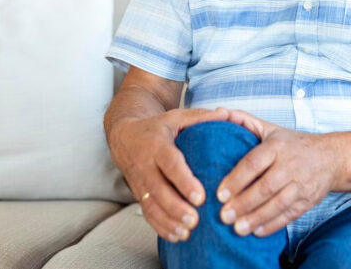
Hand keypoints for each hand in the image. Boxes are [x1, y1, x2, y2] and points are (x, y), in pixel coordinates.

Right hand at [108, 107, 229, 242]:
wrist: (124, 137)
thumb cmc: (157, 127)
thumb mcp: (176, 117)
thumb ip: (200, 117)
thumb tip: (226, 114)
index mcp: (157, 145)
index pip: (170, 164)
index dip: (183, 181)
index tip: (200, 196)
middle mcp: (146, 165)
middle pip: (159, 190)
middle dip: (176, 207)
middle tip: (195, 220)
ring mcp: (140, 182)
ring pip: (152, 205)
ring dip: (168, 221)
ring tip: (186, 233)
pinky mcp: (138, 194)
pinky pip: (147, 213)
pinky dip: (160, 227)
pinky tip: (176, 236)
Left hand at [215, 109, 341, 237]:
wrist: (331, 157)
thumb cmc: (292, 143)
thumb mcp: (270, 128)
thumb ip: (243, 120)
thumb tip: (217, 112)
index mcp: (277, 146)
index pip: (254, 163)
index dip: (236, 179)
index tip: (219, 194)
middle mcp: (290, 165)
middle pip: (266, 187)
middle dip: (244, 203)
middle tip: (224, 216)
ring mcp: (301, 184)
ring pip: (278, 204)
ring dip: (257, 217)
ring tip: (237, 229)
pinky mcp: (309, 200)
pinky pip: (290, 215)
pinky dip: (273, 225)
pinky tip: (257, 232)